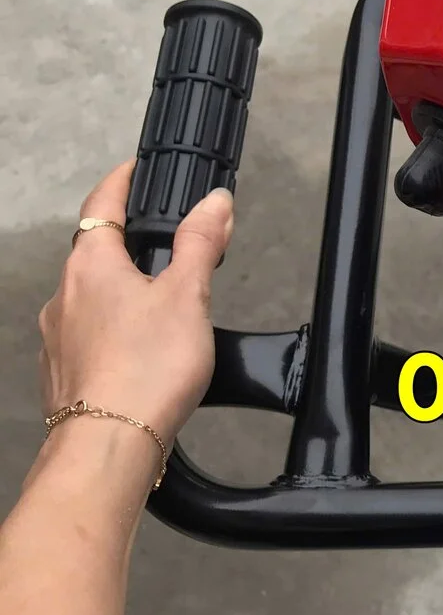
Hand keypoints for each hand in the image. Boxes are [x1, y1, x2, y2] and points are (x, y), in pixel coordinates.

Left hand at [37, 160, 235, 448]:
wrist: (109, 444)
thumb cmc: (147, 367)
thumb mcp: (189, 296)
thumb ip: (200, 244)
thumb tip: (214, 200)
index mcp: (90, 266)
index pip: (101, 204)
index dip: (121, 182)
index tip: (135, 170)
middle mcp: (64, 296)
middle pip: (93, 253)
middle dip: (127, 245)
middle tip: (164, 244)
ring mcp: (57, 338)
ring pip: (89, 298)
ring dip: (119, 292)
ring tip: (160, 305)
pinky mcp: (63, 374)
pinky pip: (87, 337)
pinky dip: (112, 332)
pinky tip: (139, 351)